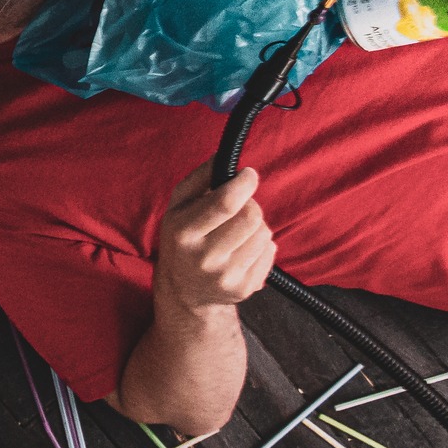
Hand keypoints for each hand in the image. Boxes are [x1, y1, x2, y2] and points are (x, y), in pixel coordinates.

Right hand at [152, 162, 274, 314]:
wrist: (184, 291)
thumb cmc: (183, 237)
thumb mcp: (178, 205)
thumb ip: (199, 178)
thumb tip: (224, 157)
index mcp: (184, 231)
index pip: (225, 203)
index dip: (244, 184)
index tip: (249, 174)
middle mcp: (204, 257)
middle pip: (251, 217)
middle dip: (251, 203)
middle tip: (241, 205)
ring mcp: (226, 276)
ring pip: (264, 234)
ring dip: (257, 225)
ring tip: (239, 230)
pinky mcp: (244, 289)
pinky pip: (270, 252)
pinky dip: (262, 244)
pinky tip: (244, 249)